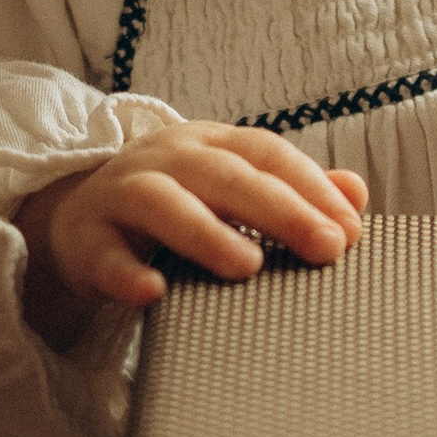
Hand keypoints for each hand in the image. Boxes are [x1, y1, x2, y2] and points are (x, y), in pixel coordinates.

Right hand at [20, 123, 366, 342]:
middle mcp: (165, 159)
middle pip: (224, 174)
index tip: (350, 230)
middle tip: (326, 248)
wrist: (79, 223)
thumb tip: (357, 193)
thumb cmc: (174, 207)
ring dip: (206, 232)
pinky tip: (153, 292)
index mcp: (208, 144)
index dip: (310, 186)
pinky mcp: (85, 240)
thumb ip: (293, 193)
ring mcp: (120, 195)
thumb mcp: (231, 191)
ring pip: (162, 203)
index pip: (265, 153)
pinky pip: (105, 256)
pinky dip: (127, 273)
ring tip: (248, 265)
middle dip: (280, 209)